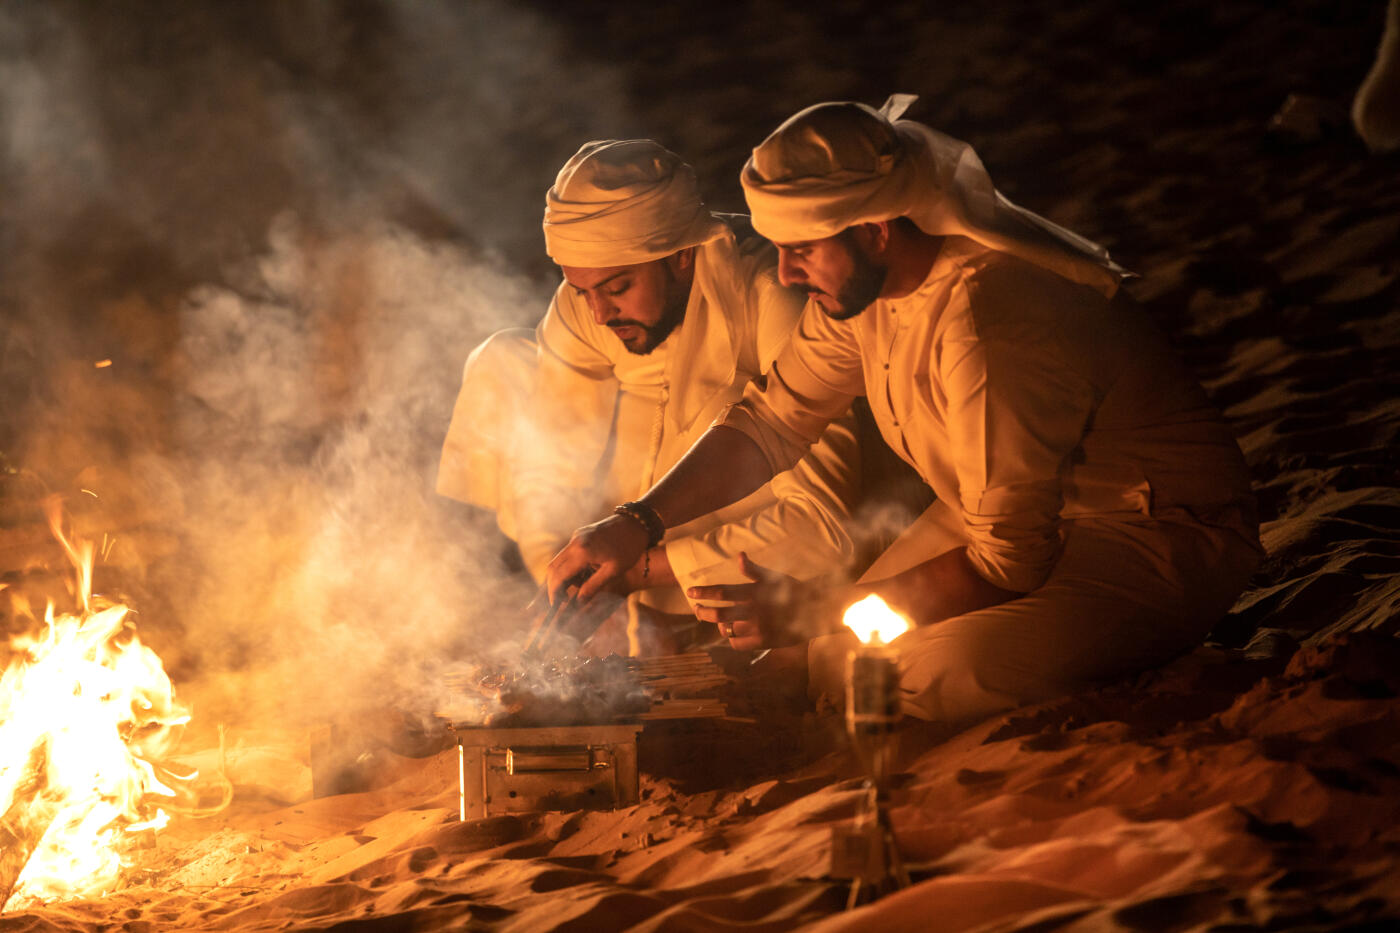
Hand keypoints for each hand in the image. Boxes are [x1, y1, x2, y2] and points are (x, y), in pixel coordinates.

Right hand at [545, 513, 649, 604]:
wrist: (637, 522)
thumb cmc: (629, 547)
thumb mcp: (614, 571)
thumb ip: (593, 587)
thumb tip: (578, 602)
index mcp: (582, 552)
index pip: (559, 575)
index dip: (554, 592)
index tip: (555, 606)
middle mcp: (575, 542)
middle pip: (553, 567)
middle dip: (554, 585)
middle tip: (561, 601)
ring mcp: (576, 537)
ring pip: (559, 560)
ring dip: (563, 576)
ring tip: (579, 587)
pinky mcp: (580, 535)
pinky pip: (567, 553)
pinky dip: (570, 567)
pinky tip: (584, 575)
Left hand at [686, 552, 804, 650]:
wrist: (814, 611)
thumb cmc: (792, 590)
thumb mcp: (773, 577)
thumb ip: (753, 570)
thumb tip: (739, 555)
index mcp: (754, 593)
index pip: (722, 593)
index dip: (704, 592)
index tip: (690, 592)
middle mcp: (753, 611)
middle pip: (718, 615)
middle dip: (703, 612)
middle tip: (697, 608)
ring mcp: (757, 628)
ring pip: (727, 630)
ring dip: (720, 625)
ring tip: (719, 622)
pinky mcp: (762, 642)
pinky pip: (738, 644)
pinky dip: (732, 639)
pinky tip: (734, 633)